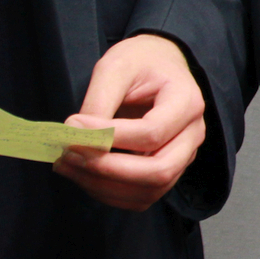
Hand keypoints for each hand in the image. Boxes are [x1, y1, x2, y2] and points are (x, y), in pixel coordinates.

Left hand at [54, 33, 206, 210]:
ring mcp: (183, 156)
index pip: (151, 133)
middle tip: (67, 155)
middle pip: (159, 172)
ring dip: (103, 185)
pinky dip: (109, 193)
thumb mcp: (116, 66)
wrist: (159, 65)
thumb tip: (76, 137)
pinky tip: (83, 174)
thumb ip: (99, 102)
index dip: (107, 136)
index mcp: (187, 102)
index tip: (70, 125)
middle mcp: (193, 134)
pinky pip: (142, 197)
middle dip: (107, 170)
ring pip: (149, 191)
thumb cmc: (141, 62)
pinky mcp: (168, 170)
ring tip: (66, 165)